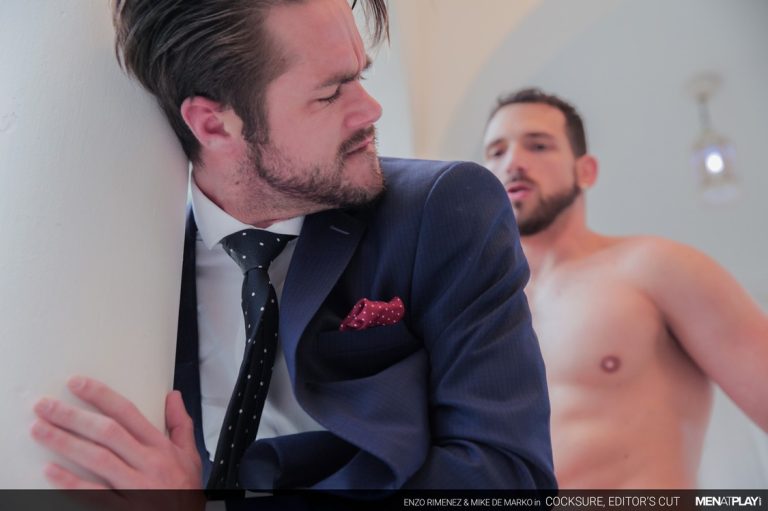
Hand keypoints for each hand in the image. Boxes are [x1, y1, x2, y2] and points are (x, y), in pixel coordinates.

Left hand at [31, 376, 202, 489]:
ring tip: (41, 430)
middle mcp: (148, 464)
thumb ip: (180, 425)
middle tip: (46, 406)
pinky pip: (95, 495)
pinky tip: (52, 471)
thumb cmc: (185, 493)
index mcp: (161, 448)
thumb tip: (173, 397)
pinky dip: (72, 483)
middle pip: (108, 433)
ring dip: (66, 442)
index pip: (128, 413)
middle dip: (74, 416)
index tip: (77, 384)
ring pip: (98, 459)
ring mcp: (136, 487)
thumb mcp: (191, 456)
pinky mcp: (124, 509)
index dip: (101, 396)